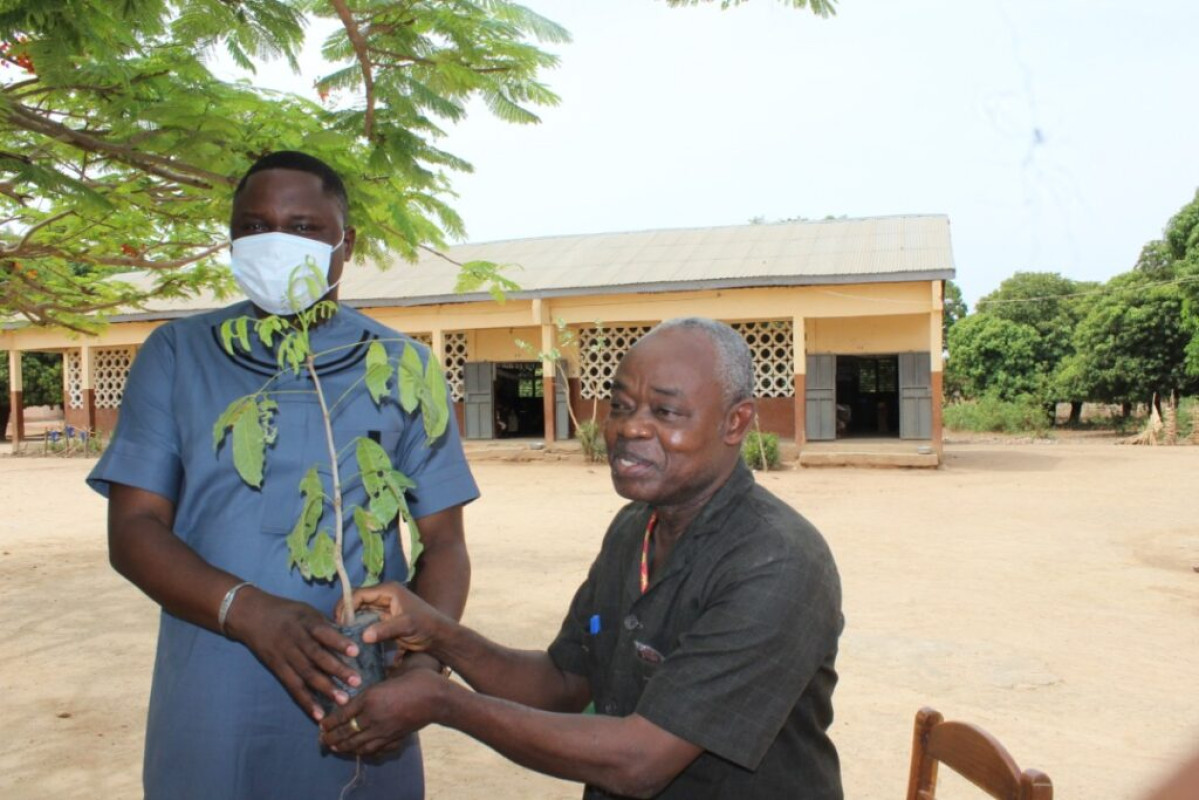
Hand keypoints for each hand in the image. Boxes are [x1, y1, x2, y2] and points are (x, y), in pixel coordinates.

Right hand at [224, 587, 360, 721]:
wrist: (251, 615)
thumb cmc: (286, 612)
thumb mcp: (306, 611)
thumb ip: (325, 625)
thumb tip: (351, 637)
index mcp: (305, 622)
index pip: (323, 632)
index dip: (339, 642)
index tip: (356, 651)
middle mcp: (294, 640)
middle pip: (316, 657)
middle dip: (337, 670)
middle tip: (357, 682)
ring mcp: (285, 656)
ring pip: (306, 674)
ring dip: (326, 689)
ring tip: (343, 700)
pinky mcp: (277, 670)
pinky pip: (293, 687)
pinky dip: (306, 702)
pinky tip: (319, 715)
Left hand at [319, 669, 446, 756]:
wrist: (438, 698)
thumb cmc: (419, 679)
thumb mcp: (395, 673)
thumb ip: (379, 678)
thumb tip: (370, 676)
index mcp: (370, 697)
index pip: (342, 714)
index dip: (329, 722)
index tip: (321, 724)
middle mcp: (373, 716)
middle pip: (345, 732)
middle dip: (331, 737)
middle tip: (322, 739)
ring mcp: (383, 730)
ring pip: (356, 744)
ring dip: (343, 747)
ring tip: (334, 746)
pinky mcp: (394, 738)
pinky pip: (372, 749)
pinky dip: (361, 751)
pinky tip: (357, 750)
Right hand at [342, 581, 446, 652]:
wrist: (439, 636)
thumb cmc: (426, 626)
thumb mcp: (406, 626)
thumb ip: (385, 629)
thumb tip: (363, 636)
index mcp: (388, 590)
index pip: (360, 593)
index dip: (346, 605)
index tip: (340, 622)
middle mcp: (383, 596)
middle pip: (357, 601)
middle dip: (346, 614)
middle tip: (337, 630)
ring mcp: (383, 607)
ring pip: (360, 612)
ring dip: (351, 621)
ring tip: (341, 635)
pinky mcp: (384, 619)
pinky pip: (366, 621)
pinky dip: (358, 627)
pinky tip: (351, 638)